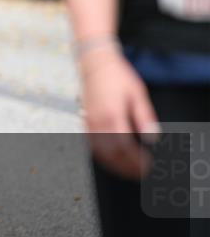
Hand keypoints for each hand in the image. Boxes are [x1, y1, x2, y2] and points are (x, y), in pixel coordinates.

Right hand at [80, 45, 160, 179]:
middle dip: (125, 167)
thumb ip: (144, 117)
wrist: (95, 64)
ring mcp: (89, 122)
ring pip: (100, 152)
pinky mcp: (85, 121)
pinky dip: (103, 155)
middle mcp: (98, 122)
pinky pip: (92, 145)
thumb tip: (151, 137)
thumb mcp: (138, 94)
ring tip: (127, 169)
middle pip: (111, 154)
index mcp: (113, 116)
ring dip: (114, 164)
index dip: (135, 161)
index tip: (146, 166)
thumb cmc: (116, 76)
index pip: (125, 147)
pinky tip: (112, 157)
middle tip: (139, 172)